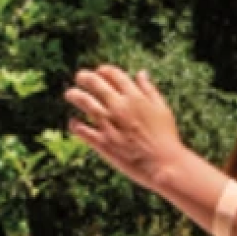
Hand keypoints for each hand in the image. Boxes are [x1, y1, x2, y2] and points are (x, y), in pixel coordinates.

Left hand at [64, 65, 184, 192]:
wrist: (164, 164)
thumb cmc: (166, 137)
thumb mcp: (162, 109)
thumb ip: (150, 90)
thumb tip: (141, 73)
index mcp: (135, 97)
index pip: (114, 74)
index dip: (104, 70)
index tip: (99, 72)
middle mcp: (120, 107)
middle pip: (95, 84)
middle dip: (85, 77)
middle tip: (80, 77)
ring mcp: (109, 125)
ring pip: (85, 103)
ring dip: (75, 95)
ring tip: (70, 94)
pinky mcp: (103, 143)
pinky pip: (82, 130)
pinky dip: (75, 125)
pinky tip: (73, 122)